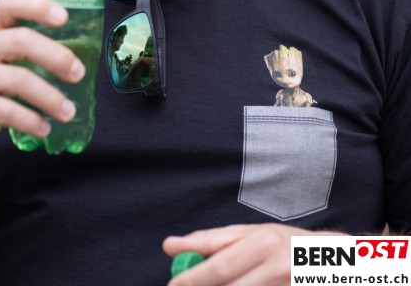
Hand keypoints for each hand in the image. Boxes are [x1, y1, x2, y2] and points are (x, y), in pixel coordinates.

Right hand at [0, 0, 84, 161]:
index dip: (37, 5)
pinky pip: (6, 110)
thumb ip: (30, 49)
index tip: (64, 17)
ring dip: (49, 97)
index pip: (9, 3)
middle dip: (55, 56)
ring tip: (68, 111)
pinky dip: (31, 120)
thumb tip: (80, 51)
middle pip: (20, 40)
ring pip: (17, 79)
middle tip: (78, 73)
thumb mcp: (3, 60)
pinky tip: (45, 128)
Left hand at [164, 224, 346, 285]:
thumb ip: (216, 242)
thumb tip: (171, 246)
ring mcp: (285, 282)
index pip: (219, 260)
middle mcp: (275, 261)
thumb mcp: (256, 236)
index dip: (193, 276)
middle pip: (229, 281)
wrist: (344, 262)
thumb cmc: (290, 246)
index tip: (172, 285)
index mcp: (262, 240)